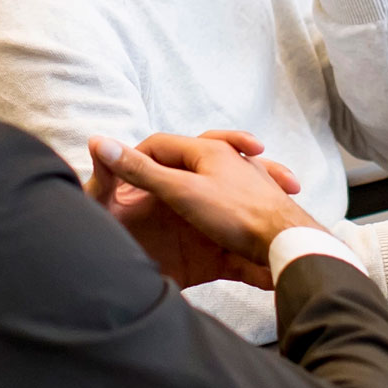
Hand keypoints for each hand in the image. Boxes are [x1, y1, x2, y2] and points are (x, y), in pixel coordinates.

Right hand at [90, 130, 321, 269]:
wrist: (288, 244)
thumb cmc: (236, 216)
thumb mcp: (180, 192)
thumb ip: (142, 171)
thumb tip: (99, 142)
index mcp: (207, 150)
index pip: (160, 145)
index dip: (134, 157)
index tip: (117, 175)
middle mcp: (230, 159)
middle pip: (189, 154)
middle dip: (166, 164)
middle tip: (144, 182)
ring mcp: (248, 179)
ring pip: (216, 171)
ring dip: (199, 179)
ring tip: (183, 194)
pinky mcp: (261, 203)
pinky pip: (237, 194)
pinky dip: (223, 200)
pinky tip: (221, 216)